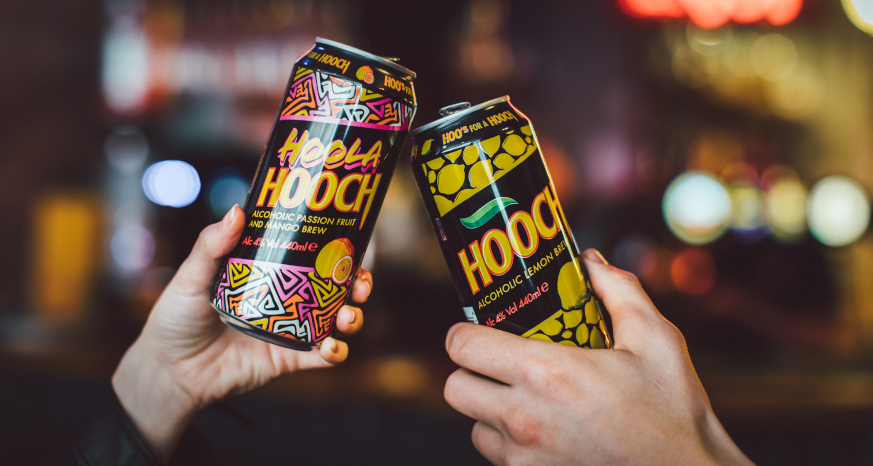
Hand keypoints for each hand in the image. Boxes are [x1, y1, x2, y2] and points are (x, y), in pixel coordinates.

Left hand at [112, 205, 370, 462]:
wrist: (169, 373)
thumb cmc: (175, 320)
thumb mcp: (190, 277)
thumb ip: (211, 246)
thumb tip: (237, 210)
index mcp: (268, 273)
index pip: (310, 254)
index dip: (336, 248)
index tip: (351, 239)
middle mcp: (285, 298)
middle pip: (334, 286)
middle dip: (357, 282)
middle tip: (361, 281)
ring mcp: (290, 329)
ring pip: (336, 320)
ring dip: (352, 316)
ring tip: (349, 316)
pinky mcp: (288, 359)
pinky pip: (321, 356)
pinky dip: (335, 352)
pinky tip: (331, 347)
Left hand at [443, 249, 751, 465]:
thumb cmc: (673, 412)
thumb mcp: (656, 339)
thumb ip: (618, 290)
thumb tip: (589, 262)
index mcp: (548, 373)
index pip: (462, 346)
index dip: (465, 333)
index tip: (482, 330)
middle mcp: (525, 418)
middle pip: (455, 388)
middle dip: (472, 372)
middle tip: (500, 364)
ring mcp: (525, 458)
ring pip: (474, 426)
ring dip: (491, 410)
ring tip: (527, 400)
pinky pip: (499, 458)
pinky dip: (511, 444)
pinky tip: (546, 432)